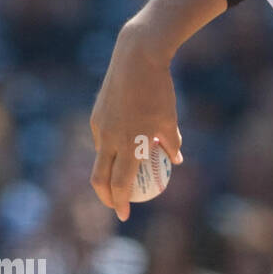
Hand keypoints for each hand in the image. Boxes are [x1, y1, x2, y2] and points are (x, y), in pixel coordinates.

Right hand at [89, 22, 183, 220]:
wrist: (136, 59)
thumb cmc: (159, 90)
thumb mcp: (170, 119)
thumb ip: (171, 143)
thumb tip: (176, 161)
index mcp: (130, 144)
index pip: (121, 183)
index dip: (121, 202)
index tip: (125, 214)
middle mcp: (109, 139)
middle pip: (100, 178)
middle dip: (106, 197)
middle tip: (117, 205)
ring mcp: (99, 127)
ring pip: (102, 158)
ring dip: (110, 172)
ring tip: (121, 178)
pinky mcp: (96, 115)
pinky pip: (102, 140)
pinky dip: (111, 150)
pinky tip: (123, 148)